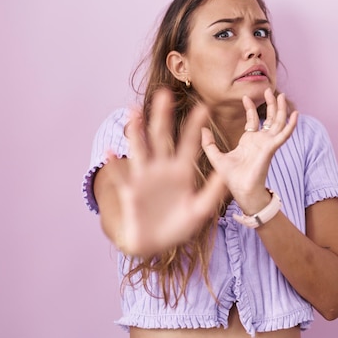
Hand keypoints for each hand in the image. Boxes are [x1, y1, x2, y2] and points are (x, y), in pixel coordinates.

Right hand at [106, 89, 225, 256]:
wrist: (154, 244)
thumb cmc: (178, 226)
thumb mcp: (200, 210)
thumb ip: (213, 193)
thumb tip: (226, 174)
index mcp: (181, 172)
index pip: (189, 144)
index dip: (195, 126)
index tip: (204, 107)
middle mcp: (162, 169)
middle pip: (161, 138)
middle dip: (162, 117)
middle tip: (164, 94)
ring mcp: (144, 178)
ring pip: (140, 149)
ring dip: (136, 131)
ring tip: (133, 111)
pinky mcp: (131, 191)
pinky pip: (122, 177)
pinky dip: (116, 165)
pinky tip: (111, 152)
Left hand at [201, 88, 297, 213]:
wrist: (241, 191)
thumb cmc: (232, 178)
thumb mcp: (216, 157)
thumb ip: (209, 144)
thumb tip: (202, 129)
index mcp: (249, 141)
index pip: (253, 120)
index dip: (250, 108)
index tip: (246, 96)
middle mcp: (260, 141)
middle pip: (269, 118)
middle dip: (270, 104)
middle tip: (269, 89)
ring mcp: (267, 144)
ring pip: (277, 122)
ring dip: (280, 109)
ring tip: (281, 95)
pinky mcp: (271, 149)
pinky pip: (283, 135)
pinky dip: (290, 125)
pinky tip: (295, 115)